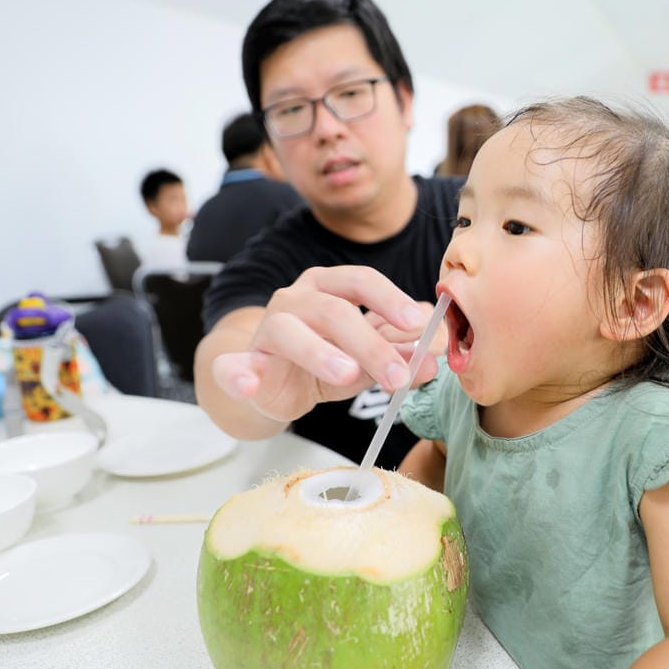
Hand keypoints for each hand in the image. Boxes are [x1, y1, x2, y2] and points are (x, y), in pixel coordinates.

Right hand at [211, 265, 439, 422]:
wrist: (274, 388)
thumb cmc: (327, 362)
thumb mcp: (369, 360)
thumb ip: (401, 357)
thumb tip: (435, 360)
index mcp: (329, 288)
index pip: (360, 280)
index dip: (388, 298)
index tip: (416, 322)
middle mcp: (295, 300)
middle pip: (333, 310)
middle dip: (370, 343)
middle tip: (398, 377)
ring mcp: (266, 330)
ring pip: (289, 331)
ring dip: (320, 352)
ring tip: (348, 375)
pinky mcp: (241, 364)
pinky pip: (232, 365)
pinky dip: (238, 374)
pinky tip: (247, 383)